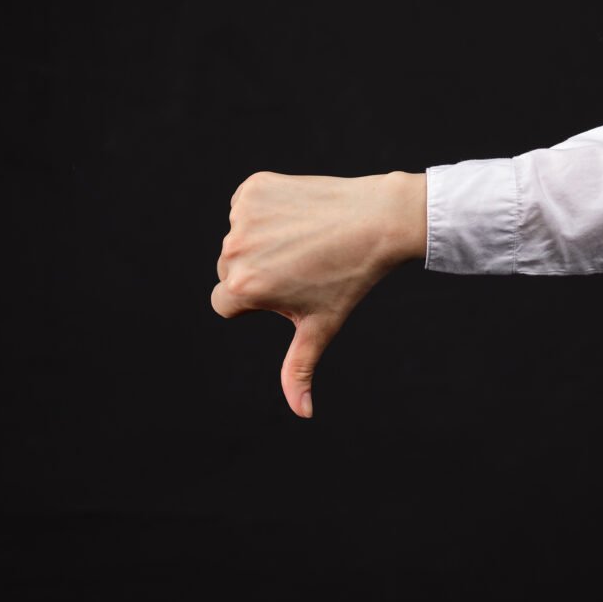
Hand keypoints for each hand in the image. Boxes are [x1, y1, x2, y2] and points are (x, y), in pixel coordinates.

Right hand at [211, 170, 426, 417]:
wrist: (378, 221)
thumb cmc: (350, 278)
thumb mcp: (320, 327)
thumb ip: (299, 370)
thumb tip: (303, 413)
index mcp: (243, 289)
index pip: (224, 304)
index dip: (257, 302)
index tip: (290, 290)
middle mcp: (236, 250)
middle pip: (229, 271)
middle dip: (259, 271)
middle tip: (304, 265)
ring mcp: (243, 216)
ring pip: (240, 238)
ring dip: (264, 240)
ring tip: (306, 241)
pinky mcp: (254, 187)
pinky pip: (247, 206)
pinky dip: (267, 210)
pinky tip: (300, 217)